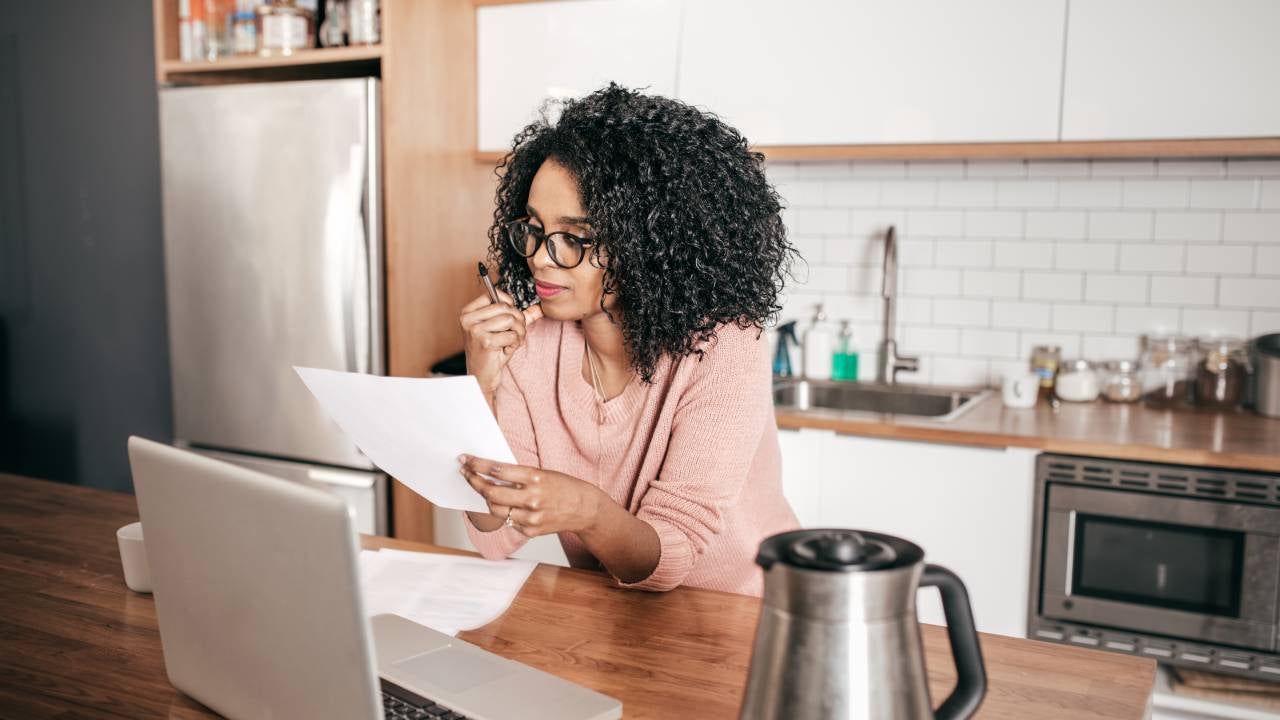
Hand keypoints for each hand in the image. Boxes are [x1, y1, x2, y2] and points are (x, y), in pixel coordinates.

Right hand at [459, 289, 542, 396]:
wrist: (481, 376)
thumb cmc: (490, 352)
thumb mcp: (501, 331)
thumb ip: (517, 317)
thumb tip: (539, 308)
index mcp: (468, 313)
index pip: (493, 294)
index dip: (509, 304)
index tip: (510, 317)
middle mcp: (468, 319)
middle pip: (505, 307)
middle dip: (518, 320)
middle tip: (516, 333)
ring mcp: (475, 330)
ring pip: (510, 320)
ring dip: (518, 333)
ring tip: (512, 342)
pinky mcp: (485, 342)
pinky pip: (512, 335)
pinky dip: (515, 343)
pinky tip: (506, 350)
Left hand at [459, 454, 601, 537]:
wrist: (584, 508)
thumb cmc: (563, 486)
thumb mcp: (542, 473)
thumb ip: (518, 475)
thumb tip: (488, 472)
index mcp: (535, 478)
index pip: (497, 470)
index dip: (477, 464)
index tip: (466, 460)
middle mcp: (532, 498)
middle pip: (490, 492)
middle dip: (473, 481)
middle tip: (465, 473)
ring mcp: (530, 517)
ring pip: (494, 509)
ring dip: (484, 498)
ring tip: (480, 488)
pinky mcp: (530, 531)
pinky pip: (507, 521)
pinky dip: (502, 511)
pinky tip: (502, 503)